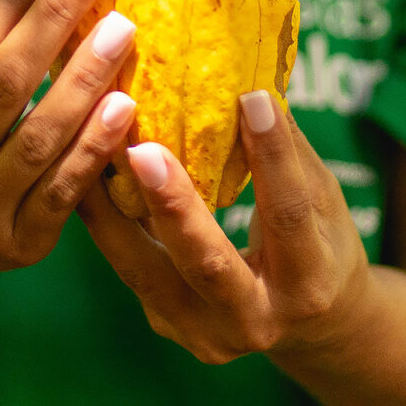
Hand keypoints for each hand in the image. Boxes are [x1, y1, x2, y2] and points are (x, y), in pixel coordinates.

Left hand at [77, 90, 371, 364]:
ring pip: (145, 270)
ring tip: (90, 146)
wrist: (309, 327)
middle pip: (207, 263)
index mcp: (309, 284)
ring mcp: (202, 332)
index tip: (252, 97)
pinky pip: (128, 266)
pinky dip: (103, 219)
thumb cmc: (321, 244)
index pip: (289, 216)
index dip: (273, 158)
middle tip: (143, 149)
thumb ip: (288, 150)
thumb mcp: (323, 199)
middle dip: (173, 206)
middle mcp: (255, 320)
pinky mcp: (165, 323)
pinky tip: (82, 171)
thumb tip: (252, 74)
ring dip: (111, 209)